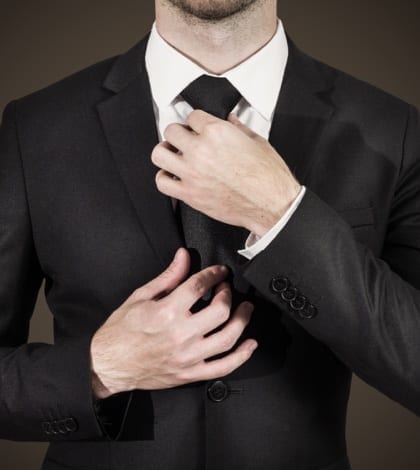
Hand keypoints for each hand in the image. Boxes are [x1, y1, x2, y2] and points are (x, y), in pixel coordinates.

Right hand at [90, 248, 256, 398]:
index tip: (219, 272)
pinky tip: (249, 345)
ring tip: (246, 309)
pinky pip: (222, 368)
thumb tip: (183, 256)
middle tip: (227, 288)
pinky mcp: (189, 374)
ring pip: (227, 338)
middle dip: (228, 294)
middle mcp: (180, 335)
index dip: (213, 274)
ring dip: (242, 321)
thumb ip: (168, 277)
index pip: (200, 286)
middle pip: (220, 311)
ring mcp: (187, 357)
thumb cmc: (121, 331)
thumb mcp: (140, 297)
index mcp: (166, 312)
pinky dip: (240, 356)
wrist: (107, 364)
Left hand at [152, 110, 301, 236]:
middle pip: (171, 131)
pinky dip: (164, 178)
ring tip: (173, 155)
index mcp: (217, 132)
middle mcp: (200, 150)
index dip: (196, 122)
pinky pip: (162, 182)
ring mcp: (192, 173)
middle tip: (183, 140)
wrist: (270, 204)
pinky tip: (172, 177)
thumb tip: (231, 121)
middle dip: (178, 134)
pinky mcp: (189, 194)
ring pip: (159, 154)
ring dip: (165, 152)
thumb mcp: (257, 142)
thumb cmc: (267, 176)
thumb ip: (239, 129)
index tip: (197, 128)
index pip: (192, 116)